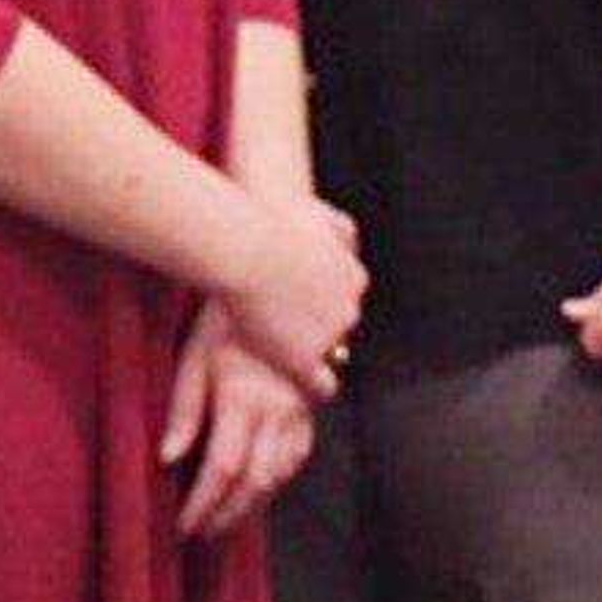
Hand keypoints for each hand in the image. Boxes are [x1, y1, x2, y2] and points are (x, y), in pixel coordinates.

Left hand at [159, 301, 318, 539]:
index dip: (203, 505)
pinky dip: (281, 476)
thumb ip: (184, 411)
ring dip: (255, 503)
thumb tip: (169, 458)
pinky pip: (301, 452)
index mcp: (243, 399)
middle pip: (256, 482)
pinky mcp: (310, 401)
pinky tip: (264, 483)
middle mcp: (276, 409)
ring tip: (229, 518)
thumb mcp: (195, 356)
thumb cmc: (227, 315)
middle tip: (204, 533)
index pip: (222, 470)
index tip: (184, 525)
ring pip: (282, 472)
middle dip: (229, 515)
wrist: (277, 279)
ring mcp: (298, 407)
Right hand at [211, 186, 366, 399]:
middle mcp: (350, 309)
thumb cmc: (272, 224)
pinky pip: (323, 385)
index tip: (305, 308)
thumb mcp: (320, 214)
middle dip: (323, 330)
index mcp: (355, 278)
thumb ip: (341, 228)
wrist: (246, 250)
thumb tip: (352, 237)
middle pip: (342, 328)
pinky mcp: (306, 360)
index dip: (325, 305)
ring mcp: (330, 336)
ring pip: (334, 355)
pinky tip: (301, 386)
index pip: (348, 301)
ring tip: (293, 359)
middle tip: (294, 332)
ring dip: (318, 356)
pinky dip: (316, 387)